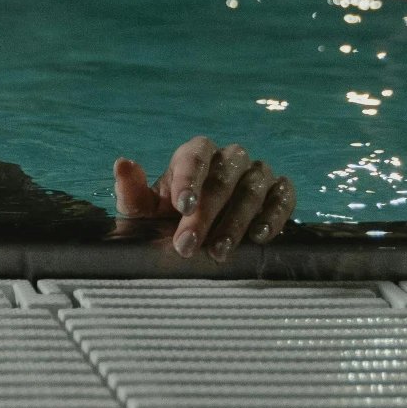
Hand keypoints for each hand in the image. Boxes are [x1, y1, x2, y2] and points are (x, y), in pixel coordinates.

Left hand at [112, 137, 294, 262]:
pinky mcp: (279, 192)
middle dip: (205, 214)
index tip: (182, 206)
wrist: (196, 241)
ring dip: (236, 221)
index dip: (189, 178)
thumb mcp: (142, 212)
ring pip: (253, 187)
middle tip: (187, 246)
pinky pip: (284, 196)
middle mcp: (228, 159)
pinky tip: (260, 236)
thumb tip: (123, 164)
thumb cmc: (165, 221)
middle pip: (224, 176)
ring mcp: (256, 174)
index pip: (195, 156)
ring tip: (219, 251)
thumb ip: (132, 190)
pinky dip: (275, 214)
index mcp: (194, 155)